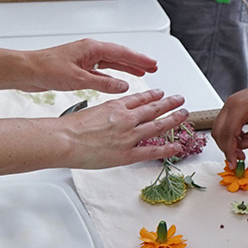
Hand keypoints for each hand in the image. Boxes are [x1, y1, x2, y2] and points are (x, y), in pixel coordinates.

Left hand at [22, 39, 157, 92]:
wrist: (26, 71)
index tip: (153, 64)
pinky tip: (118, 82)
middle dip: (137, 62)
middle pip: (119, 55)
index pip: (122, 52)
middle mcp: (89, 51)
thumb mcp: (77, 78)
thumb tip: (122, 85)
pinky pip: (101, 71)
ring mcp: (84, 59)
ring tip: (142, 73)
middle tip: (153, 67)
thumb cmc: (45, 68)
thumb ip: (102, 83)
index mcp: (91, 48)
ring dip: (126, 68)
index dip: (139, 59)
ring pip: (111, 63)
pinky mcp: (78, 69)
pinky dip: (112, 76)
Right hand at [59, 89, 187, 168]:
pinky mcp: (127, 154)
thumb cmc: (70, 127)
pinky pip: (152, 151)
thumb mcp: (90, 111)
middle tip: (179, 99)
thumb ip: (103, 114)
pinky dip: (166, 148)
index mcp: (115, 107)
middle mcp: (126, 119)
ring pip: (158, 125)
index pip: (139, 98)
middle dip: (169, 103)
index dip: (152, 95)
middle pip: (153, 109)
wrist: (64, 139)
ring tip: (184, 115)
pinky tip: (177, 146)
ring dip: (173, 119)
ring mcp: (129, 136)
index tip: (160, 93)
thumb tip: (106, 118)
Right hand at [211, 76, 247, 167]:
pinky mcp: (233, 106)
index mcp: (239, 106)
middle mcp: (230, 103)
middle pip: (219, 132)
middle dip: (229, 148)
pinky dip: (234, 135)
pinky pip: (226, 124)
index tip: (235, 166)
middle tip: (244, 156)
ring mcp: (230, 103)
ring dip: (232, 141)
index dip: (229, 152)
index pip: (227, 134)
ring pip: (220, 129)